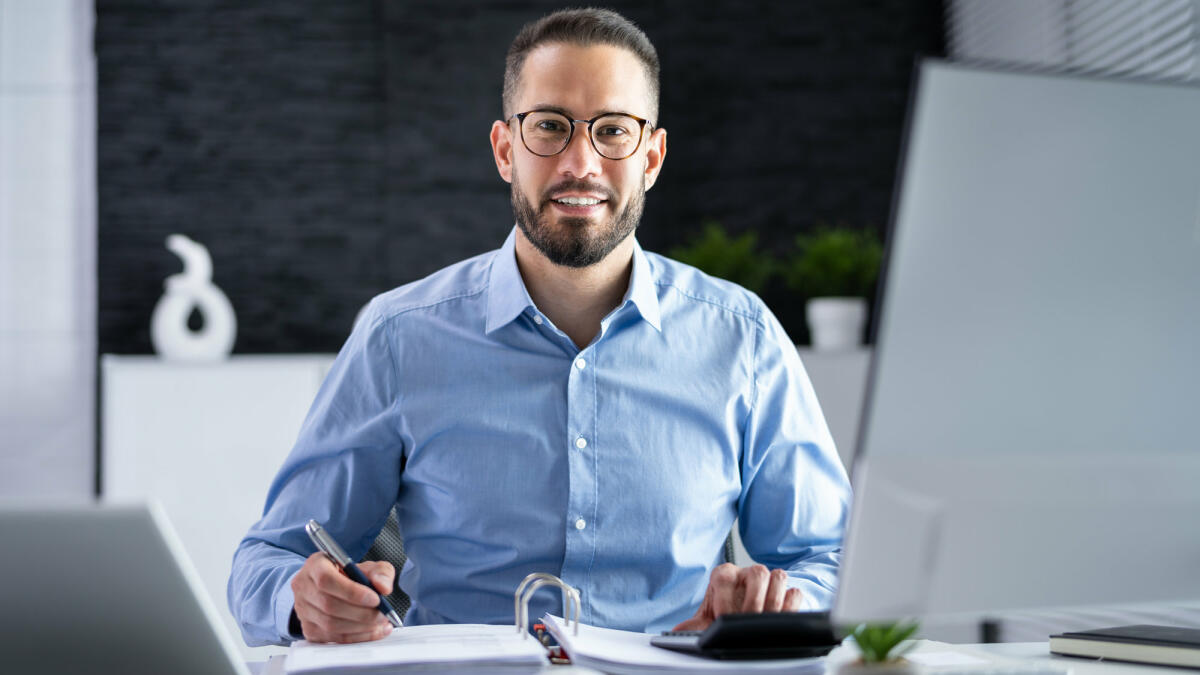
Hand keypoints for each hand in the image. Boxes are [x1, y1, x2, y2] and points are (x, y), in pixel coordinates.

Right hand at [291, 554, 395, 642]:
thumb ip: (380, 572)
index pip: (327, 580)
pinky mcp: (309, 629)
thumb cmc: (350, 575)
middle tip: (382, 614)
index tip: (375, 599)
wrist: (333, 588)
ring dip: (360, 627)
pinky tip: (373, 632)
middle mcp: (303, 587)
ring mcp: (303, 610)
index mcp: (315, 565)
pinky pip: (332, 638)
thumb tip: (383, 588)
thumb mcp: (369, 567)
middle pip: (329, 605)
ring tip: (380, 623)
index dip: (351, 592)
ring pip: (330, 625)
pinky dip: (356, 637)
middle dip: (361, 613)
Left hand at [672, 563, 802, 631]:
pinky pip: (794, 591)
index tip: (722, 618)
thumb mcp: (702, 622)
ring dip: (774, 602)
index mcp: (724, 574)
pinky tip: (781, 621)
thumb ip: (688, 628)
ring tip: (766, 622)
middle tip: (748, 621)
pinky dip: (791, 606)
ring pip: (779, 576)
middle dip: (753, 600)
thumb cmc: (719, 617)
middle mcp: (746, 573)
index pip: (725, 575)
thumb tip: (673, 637)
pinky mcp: (785, 592)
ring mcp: (768, 580)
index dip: (724, 597)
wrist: (737, 618)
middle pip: (758, 572)